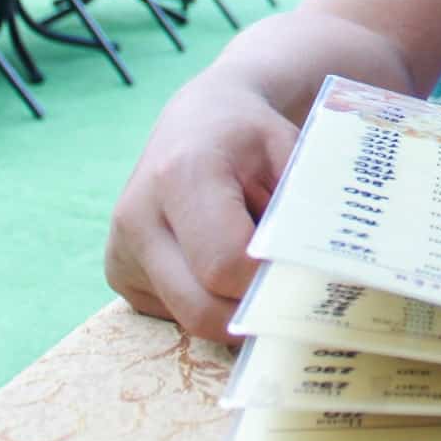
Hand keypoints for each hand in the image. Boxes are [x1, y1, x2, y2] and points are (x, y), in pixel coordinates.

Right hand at [104, 90, 297, 343]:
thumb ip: (303, 211)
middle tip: (292, 298)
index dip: (270, 283)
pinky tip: (219, 263)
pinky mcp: (118, 272)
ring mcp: (120, 249)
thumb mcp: (290, 153)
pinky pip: (174, 313)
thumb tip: (322, 277)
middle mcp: (139, 216)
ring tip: (254, 267)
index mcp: (182, 176)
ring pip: (188, 318)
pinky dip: (208, 301)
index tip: (305, 278)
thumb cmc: (252, 138)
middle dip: (254, 312)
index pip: (226, 265)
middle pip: (202, 309)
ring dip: (232, 308)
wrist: (199, 122)